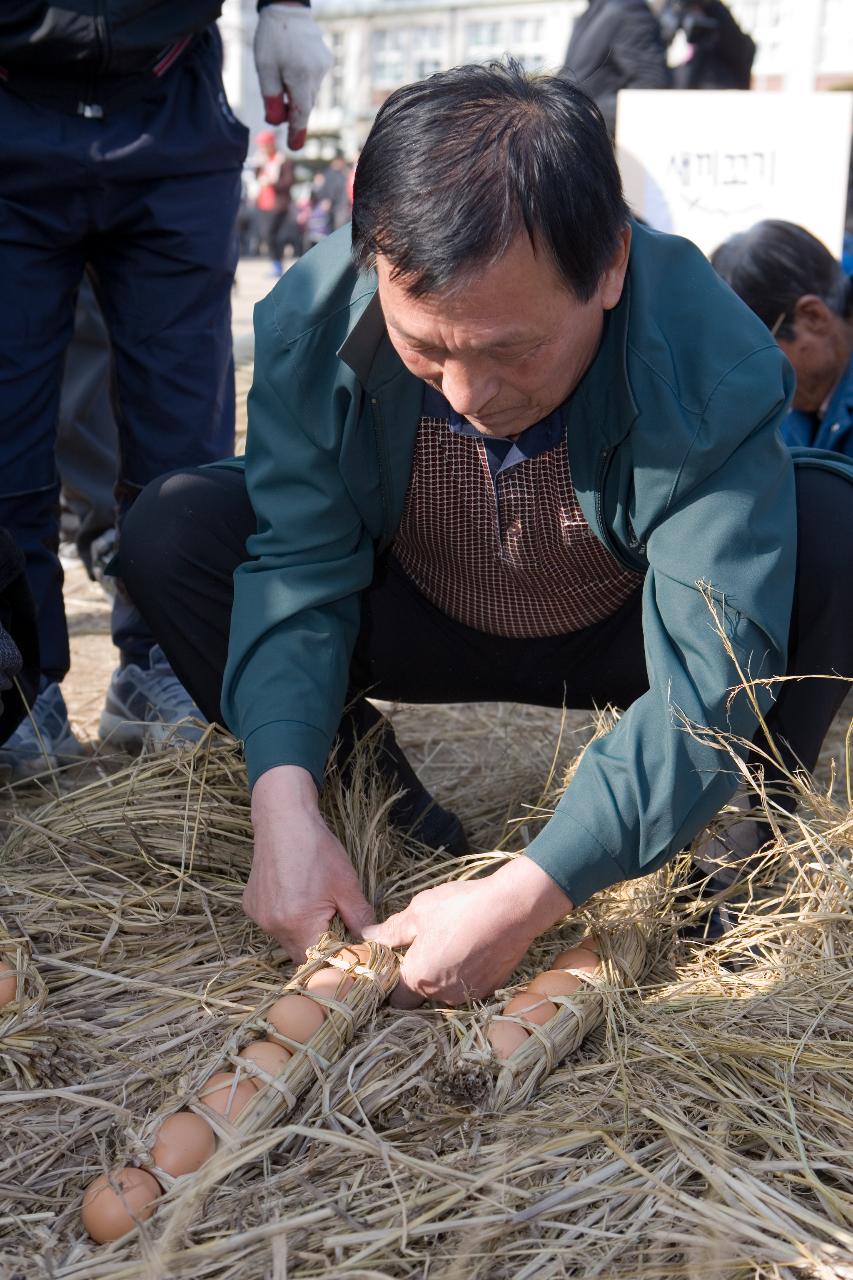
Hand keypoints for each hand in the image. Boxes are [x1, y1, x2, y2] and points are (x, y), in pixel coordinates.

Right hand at [245, 765, 374, 959]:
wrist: (284, 818)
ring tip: (317, 904)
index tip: (350, 945)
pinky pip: (274, 924)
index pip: (320, 962)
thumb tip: (371, 944)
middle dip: (322, 946)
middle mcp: (273, 926)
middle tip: (337, 922)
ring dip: (304, 933)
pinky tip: (296, 894)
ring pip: (288, 940)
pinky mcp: (251, 906)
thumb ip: (360, 920)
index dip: (337, 957)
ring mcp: (259, 917)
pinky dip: (288, 919)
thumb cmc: (317, 849)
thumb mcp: (346, 884)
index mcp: (298, 924)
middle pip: (302, 955)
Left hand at [253, 3, 332, 148]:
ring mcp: (323, 67)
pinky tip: (293, 70)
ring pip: (309, 93)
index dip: (297, 132)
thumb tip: (277, 121)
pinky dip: (303, 83)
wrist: (288, 8)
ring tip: (282, 81)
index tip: (294, 147)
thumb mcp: (265, 69)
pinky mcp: (325, 61)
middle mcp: (316, 75)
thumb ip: (271, 97)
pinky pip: (313, 81)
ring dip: (297, 96)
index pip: (301, 114)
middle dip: (293, 113)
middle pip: (305, 105)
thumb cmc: (272, 38)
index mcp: (300, 77)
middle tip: (279, 115)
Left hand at [363, 858, 572, 1006]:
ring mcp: (469, 994)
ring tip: (449, 942)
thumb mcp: (419, 912)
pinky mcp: (491, 988)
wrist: (513, 909)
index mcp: (418, 979)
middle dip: (418, 976)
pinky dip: (466, 972)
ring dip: (443, 974)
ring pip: (446, 991)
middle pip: (421, 995)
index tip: (395, 963)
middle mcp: (442, 995)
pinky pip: (469, 985)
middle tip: (423, 946)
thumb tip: (367, 937)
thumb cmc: (460, 908)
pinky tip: (470, 947)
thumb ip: (391, 931)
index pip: (395, 999)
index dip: (392, 982)